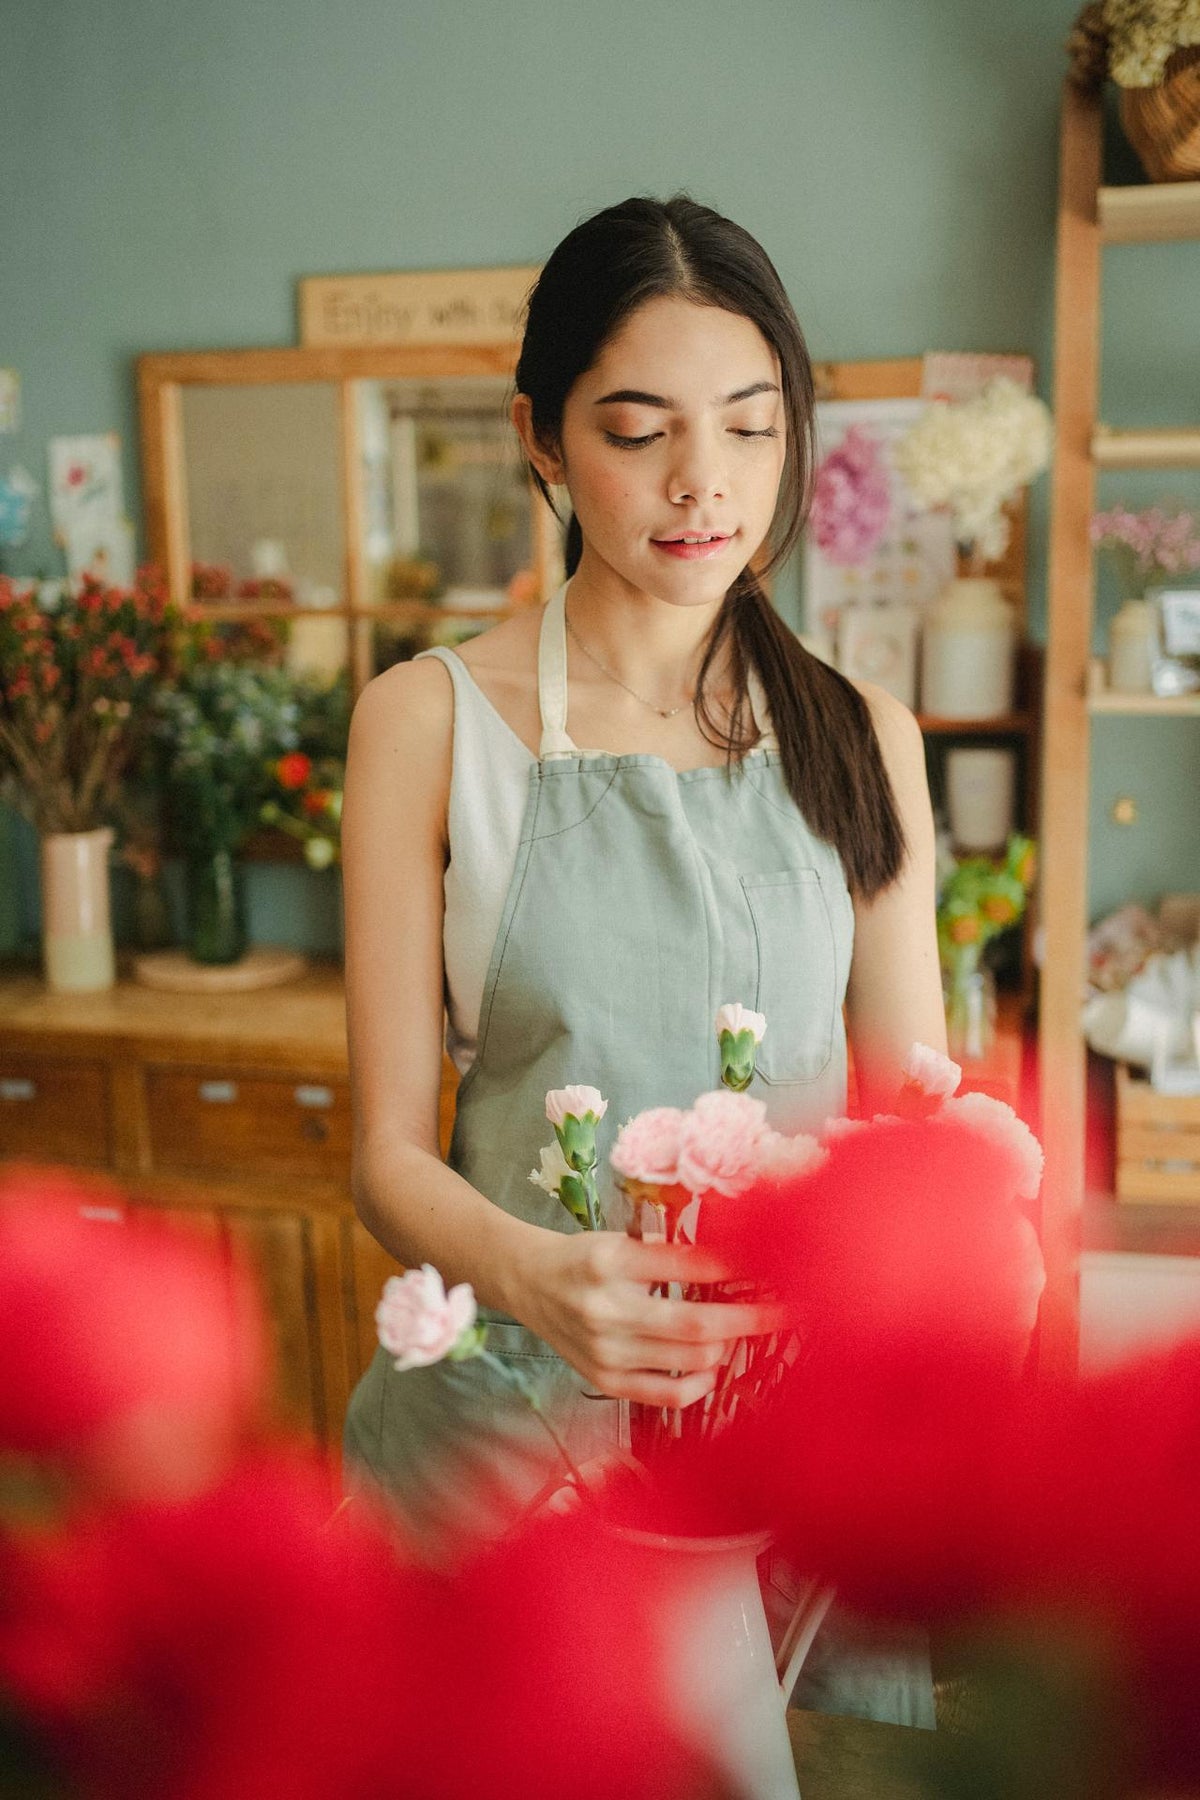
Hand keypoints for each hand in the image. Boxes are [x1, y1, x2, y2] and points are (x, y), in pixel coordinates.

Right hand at [511, 1229, 784, 1409]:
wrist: (528, 1282)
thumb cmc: (583, 1258)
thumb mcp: (621, 1240)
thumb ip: (671, 1255)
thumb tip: (738, 1262)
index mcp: (612, 1262)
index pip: (689, 1266)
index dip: (737, 1269)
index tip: (773, 1268)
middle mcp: (607, 1309)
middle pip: (698, 1324)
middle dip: (751, 1318)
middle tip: (785, 1309)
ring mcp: (606, 1352)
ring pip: (691, 1361)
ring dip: (728, 1345)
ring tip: (739, 1329)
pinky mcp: (605, 1381)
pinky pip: (669, 1395)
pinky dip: (701, 1383)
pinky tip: (713, 1365)